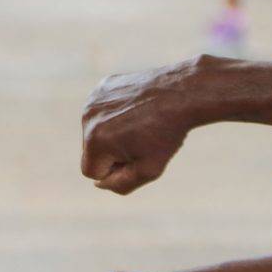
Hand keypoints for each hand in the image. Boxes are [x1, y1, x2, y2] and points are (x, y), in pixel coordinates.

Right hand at [80, 58, 204, 194]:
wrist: (182, 93)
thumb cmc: (167, 133)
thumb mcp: (148, 170)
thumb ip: (120, 185)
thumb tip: (99, 183)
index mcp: (96, 140)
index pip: (91, 172)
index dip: (114, 171)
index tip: (136, 157)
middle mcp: (88, 118)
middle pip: (91, 151)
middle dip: (112, 152)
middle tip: (141, 140)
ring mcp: (93, 99)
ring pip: (96, 131)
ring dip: (113, 134)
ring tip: (140, 124)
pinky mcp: (102, 87)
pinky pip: (102, 112)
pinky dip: (115, 115)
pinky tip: (136, 109)